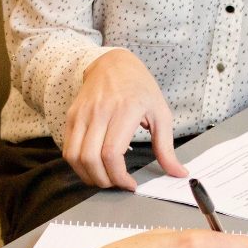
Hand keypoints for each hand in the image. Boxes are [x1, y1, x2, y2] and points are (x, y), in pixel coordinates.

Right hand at [64, 50, 188, 190]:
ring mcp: (82, 113)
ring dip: (88, 176)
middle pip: (91, 159)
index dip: (118, 176)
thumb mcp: (161, 113)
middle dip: (104, 181)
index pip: (111, 153)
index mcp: (125, 110)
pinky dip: (78, 165)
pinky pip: (68, 148)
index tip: (130, 184)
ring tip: (104, 178)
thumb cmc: (140, 88)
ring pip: (75, 157)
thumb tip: (179, 172)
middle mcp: (99, 111)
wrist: (113, 63)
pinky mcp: (71, 116)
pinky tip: (93, 167)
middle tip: (117, 184)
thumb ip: (167, 147)